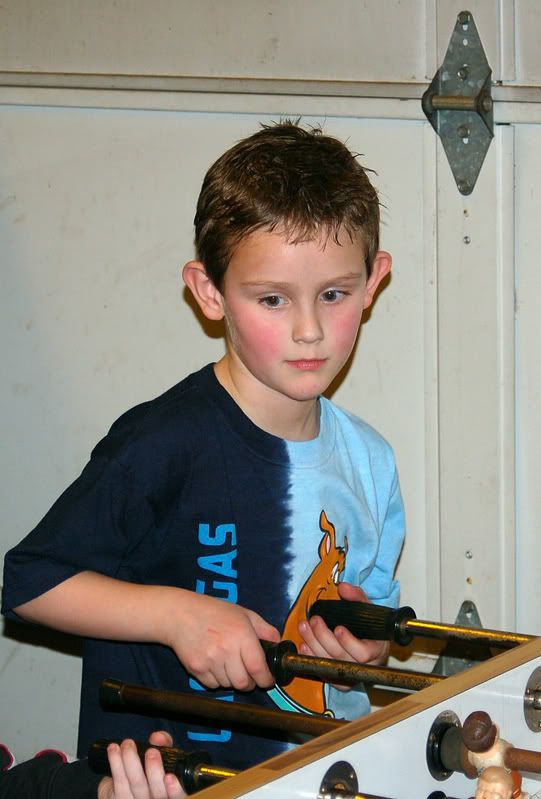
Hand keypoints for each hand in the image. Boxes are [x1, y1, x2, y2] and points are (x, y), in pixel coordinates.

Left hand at [97, 732, 184, 798]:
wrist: (128, 786)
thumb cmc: (151, 771)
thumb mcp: (163, 757)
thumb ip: (164, 745)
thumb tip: (158, 737)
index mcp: (170, 794)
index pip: (178, 797)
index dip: (175, 790)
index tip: (170, 777)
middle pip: (156, 792)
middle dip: (154, 770)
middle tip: (151, 752)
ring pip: (136, 785)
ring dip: (131, 761)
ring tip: (128, 744)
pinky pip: (119, 782)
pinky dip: (116, 763)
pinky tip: (114, 749)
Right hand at [165, 590, 279, 691]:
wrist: (180, 614)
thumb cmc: (214, 612)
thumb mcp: (244, 613)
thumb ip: (265, 629)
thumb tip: (278, 643)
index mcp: (241, 634)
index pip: (258, 668)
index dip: (266, 680)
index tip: (268, 681)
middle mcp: (226, 649)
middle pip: (244, 683)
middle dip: (250, 683)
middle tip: (249, 675)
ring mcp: (210, 661)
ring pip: (228, 685)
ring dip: (233, 680)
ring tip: (229, 664)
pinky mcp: (196, 669)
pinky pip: (212, 685)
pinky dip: (217, 680)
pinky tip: (214, 664)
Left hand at [297, 583, 388, 688]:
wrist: (370, 644)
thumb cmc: (370, 628)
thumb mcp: (368, 610)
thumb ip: (357, 596)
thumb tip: (343, 587)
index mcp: (376, 651)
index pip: (364, 653)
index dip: (349, 642)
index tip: (338, 628)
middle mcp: (363, 667)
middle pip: (341, 657)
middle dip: (324, 637)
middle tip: (314, 620)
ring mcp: (350, 676)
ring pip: (329, 664)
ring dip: (313, 644)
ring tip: (304, 627)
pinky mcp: (337, 680)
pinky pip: (322, 671)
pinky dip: (311, 657)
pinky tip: (304, 645)